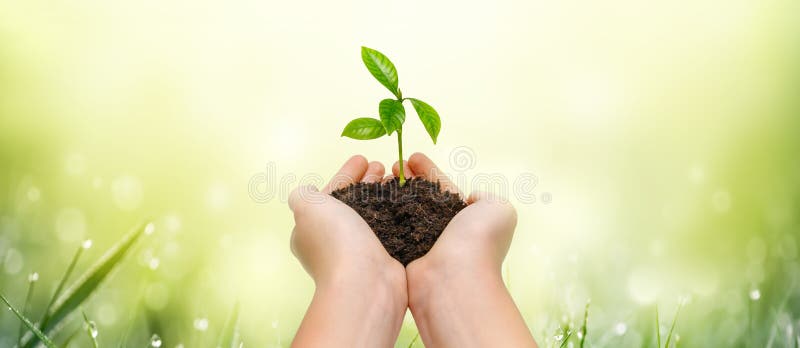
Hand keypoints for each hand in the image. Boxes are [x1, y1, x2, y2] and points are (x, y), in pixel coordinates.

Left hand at [289, 155, 406, 347]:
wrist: (365, 282)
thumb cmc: (334, 241)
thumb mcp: (308, 208)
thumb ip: (302, 196)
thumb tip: (304, 193)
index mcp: (311, 230)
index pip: (329, 195)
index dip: (346, 175)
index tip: (363, 158)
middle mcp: (333, 242)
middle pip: (352, 202)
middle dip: (367, 182)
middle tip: (383, 166)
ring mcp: (359, 252)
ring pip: (373, 213)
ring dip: (384, 193)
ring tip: (398, 177)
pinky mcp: (382, 258)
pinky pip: (389, 226)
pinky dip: (396, 210)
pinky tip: (406, 198)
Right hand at [395, 153, 537, 347]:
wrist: (455, 278)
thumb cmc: (478, 241)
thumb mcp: (499, 210)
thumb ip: (487, 198)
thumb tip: (471, 199)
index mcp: (465, 217)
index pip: (442, 187)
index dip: (427, 170)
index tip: (412, 156)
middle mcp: (442, 230)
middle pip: (420, 197)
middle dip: (407, 179)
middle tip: (392, 165)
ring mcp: (421, 243)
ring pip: (403, 211)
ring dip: (391, 192)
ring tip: (378, 177)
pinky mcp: (402, 255)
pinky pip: (390, 228)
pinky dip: (380, 213)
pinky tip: (371, 198)